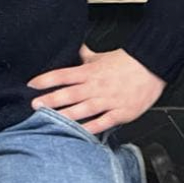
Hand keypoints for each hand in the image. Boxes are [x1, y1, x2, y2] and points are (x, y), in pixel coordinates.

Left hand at [28, 46, 165, 133]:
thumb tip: (74, 48)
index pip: (62, 75)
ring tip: (50, 121)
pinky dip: (91, 128)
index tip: (31, 84)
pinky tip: (80, 133)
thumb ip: (85, 56)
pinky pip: (103, 122)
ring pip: (83, 110)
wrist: (152, 67)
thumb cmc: (126, 62)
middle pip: (69, 94)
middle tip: (34, 105)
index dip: (45, 79)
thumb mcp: (101, 56)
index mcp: (89, 72)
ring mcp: (108, 101)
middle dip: (50, 100)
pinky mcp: (120, 113)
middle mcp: (96, 87)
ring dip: (65, 116)